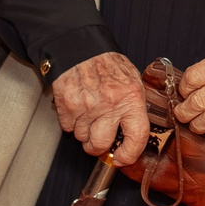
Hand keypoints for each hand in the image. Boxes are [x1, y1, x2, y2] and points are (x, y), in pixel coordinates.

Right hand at [50, 52, 150, 166]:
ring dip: (84, 132)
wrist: (81, 46)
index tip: (121, 158)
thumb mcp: (132, 80)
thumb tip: (135, 131)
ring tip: (88, 116)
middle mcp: (109, 104)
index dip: (129, 155)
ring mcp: (86, 106)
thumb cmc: (106, 63)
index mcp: (131, 98)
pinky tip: (77, 108)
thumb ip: (134, 106)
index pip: (137, 137)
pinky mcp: (67, 105)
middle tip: (98, 140)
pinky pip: (68, 128)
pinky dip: (71, 123)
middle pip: (101, 144)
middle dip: (98, 147)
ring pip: (82, 138)